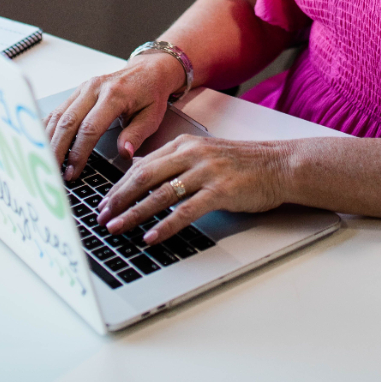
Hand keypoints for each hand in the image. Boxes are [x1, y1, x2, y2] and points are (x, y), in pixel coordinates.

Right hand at [44, 51, 185, 179]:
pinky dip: (48, 127)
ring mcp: (84, 88)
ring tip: (47, 162)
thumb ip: (136, 135)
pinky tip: (42, 142)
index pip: (90, 127)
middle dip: (58, 149)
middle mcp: (94, 88)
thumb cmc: (151, 94)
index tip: (73, 172)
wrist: (149, 70)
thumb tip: (124, 153)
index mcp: (114, 95)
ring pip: (59, 115)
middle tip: (53, 172)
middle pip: (68, 121)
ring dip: (50, 140)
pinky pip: (58, 110)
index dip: (79, 152)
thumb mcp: (152, 116)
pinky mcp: (78, 91)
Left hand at [96, 133, 290, 243]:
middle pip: (144, 177)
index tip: (103, 203)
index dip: (119, 185)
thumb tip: (141, 171)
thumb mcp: (203, 154)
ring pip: (160, 194)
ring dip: (134, 213)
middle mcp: (191, 155)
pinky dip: (164, 225)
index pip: (142, 165)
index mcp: (184, 145)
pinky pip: (185, 211)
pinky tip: (151, 236)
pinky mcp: (219, 191)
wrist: (279, 165)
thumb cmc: (243, 164)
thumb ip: (174, 162)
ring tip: (117, 228)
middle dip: (118, 199)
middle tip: (101, 216)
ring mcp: (205, 172)